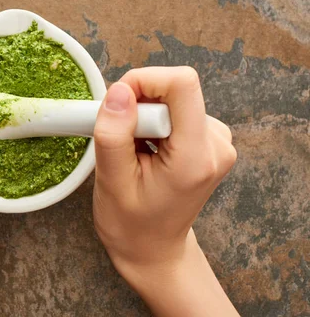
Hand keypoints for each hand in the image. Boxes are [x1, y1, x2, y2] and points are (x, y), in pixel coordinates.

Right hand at [93, 67, 238, 315]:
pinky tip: (146, 150)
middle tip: (120, 140)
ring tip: (133, 152)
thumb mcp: (111, 181)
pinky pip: (178, 109)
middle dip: (139, 106)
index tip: (117, 105)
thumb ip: (114, 134)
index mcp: (195, 157)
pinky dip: (154, 122)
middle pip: (176, 90)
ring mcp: (218, 142)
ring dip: (144, 116)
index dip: (144, 81)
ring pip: (174, 98)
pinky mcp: (210, 139)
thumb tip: (119, 90)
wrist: (153, 248)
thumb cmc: (130, 224)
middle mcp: (217, 145)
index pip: (182, 84)